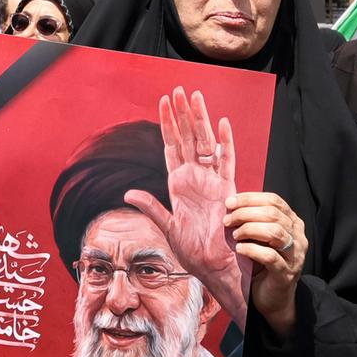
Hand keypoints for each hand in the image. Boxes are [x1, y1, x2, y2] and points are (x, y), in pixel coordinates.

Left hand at [121, 88, 245, 322]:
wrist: (215, 267)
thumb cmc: (193, 252)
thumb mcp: (167, 227)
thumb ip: (151, 207)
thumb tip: (128, 191)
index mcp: (178, 184)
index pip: (171, 147)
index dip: (167, 124)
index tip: (164, 102)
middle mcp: (196, 178)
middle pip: (189, 138)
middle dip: (183, 114)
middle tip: (178, 89)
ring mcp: (212, 182)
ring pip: (206, 143)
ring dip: (200, 120)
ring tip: (194, 96)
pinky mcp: (228, 190)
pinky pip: (227, 162)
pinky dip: (225, 143)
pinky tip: (221, 123)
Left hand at [224, 190, 303, 335]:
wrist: (274, 300)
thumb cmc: (263, 265)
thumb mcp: (261, 239)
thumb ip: (254, 222)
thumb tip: (231, 204)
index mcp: (293, 224)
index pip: (275, 201)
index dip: (251, 198)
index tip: (229, 202)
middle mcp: (298, 237)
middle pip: (273, 215)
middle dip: (246, 213)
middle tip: (228, 220)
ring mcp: (295, 256)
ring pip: (275, 232)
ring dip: (250, 229)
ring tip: (234, 235)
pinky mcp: (286, 274)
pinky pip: (270, 256)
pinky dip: (252, 250)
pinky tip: (240, 249)